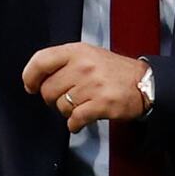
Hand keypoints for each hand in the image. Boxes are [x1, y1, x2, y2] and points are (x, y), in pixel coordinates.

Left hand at [22, 43, 149, 133]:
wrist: (144, 83)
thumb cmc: (112, 71)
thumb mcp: (88, 55)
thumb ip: (63, 63)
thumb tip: (35, 80)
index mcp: (77, 51)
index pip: (41, 60)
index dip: (30, 76)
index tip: (30, 86)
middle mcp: (84, 65)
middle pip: (48, 90)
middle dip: (53, 99)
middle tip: (66, 98)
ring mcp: (93, 85)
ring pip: (61, 106)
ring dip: (68, 111)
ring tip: (81, 105)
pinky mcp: (102, 104)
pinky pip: (75, 119)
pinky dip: (75, 124)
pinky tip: (81, 121)